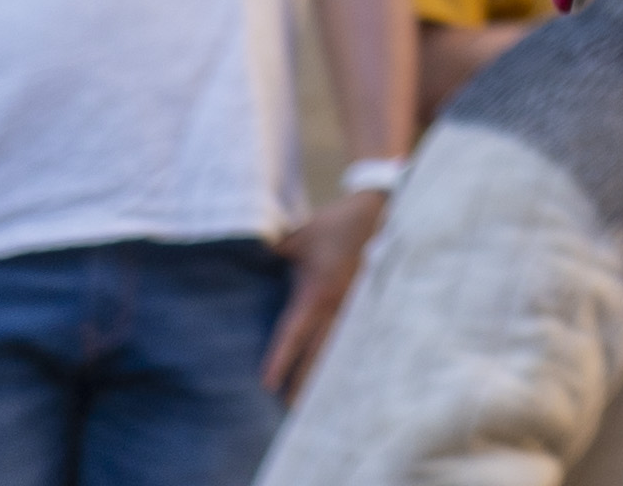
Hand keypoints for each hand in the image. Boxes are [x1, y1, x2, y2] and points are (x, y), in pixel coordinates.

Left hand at [264, 192, 382, 397]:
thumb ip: (273, 254)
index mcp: (316, 292)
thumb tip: (243, 260)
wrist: (379, 213)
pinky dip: (339, 355)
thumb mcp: (298, 237)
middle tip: (290, 409)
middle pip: (316, 354)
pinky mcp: (364, 304)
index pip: (294, 334)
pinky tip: (336, 371)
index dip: (280, 359)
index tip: (267, 384)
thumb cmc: (335, 225)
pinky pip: (348, 336)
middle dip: (303, 381)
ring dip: (322, 373)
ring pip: (334, 349)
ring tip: (310, 399)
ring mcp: (353, 308)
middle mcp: (335, 307)